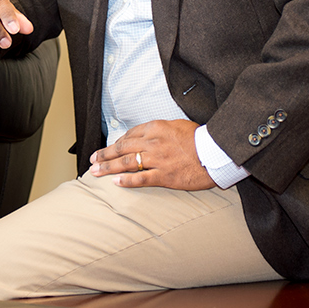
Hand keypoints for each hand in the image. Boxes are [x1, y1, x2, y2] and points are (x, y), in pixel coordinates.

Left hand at [89, 120, 215, 190]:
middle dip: (105, 154)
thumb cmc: (200, 138)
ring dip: (108, 167)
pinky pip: (141, 179)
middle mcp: (153, 142)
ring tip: (96, 172)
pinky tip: (116, 182)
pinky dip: (126, 181)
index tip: (109, 148)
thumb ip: (158, 130)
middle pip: (122, 148)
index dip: (117, 142)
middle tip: (93, 160)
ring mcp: (157, 160)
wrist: (215, 153)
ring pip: (126, 163)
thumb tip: (144, 136)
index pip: (130, 134)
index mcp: (156, 128)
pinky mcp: (164, 176)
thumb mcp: (177, 125)